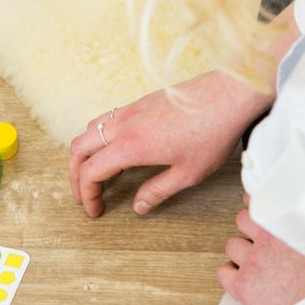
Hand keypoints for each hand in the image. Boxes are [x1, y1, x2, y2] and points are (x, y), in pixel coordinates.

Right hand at [68, 71, 272, 218]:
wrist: (228, 95)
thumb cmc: (212, 133)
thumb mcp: (188, 174)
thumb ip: (158, 191)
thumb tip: (139, 206)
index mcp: (130, 146)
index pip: (91, 172)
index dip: (87, 195)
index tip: (94, 210)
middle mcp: (123, 125)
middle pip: (79, 148)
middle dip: (75, 175)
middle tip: (85, 195)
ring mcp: (130, 110)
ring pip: (90, 130)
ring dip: (85, 153)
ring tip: (96, 173)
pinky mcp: (140, 102)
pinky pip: (106, 119)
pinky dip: (99, 137)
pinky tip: (116, 149)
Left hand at [218, 204, 304, 304]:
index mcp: (288, 222)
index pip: (260, 198)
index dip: (258, 205)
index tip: (261, 211)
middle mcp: (267, 237)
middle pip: (242, 219)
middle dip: (249, 230)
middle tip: (262, 244)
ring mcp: (253, 261)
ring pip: (232, 245)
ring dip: (241, 253)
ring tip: (256, 265)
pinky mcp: (243, 285)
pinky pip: (222, 272)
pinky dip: (230, 276)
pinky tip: (245, 282)